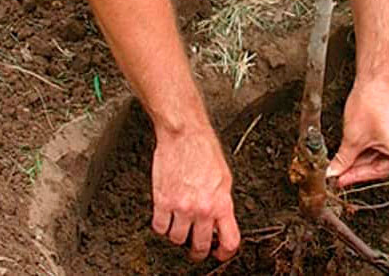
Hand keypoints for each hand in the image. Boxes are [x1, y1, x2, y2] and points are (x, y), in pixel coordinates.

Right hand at [151, 124, 239, 261]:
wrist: (184, 135)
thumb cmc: (205, 151)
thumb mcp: (224, 178)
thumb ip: (222, 203)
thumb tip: (220, 220)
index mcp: (221, 203)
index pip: (229, 241)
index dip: (225, 253)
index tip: (220, 253)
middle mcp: (202, 209)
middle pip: (200, 246)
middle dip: (199, 249)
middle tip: (196, 245)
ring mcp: (181, 207)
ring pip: (177, 239)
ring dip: (178, 235)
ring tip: (180, 224)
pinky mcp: (162, 202)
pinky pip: (159, 228)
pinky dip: (162, 226)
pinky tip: (167, 217)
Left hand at [327, 76, 388, 216]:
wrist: (376, 77)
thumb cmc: (372, 102)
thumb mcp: (353, 137)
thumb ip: (344, 160)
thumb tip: (334, 174)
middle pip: (386, 170)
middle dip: (362, 174)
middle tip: (340, 178)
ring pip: (381, 159)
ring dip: (362, 162)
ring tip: (341, 163)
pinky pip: (381, 148)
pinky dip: (367, 151)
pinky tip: (351, 151)